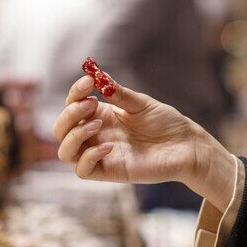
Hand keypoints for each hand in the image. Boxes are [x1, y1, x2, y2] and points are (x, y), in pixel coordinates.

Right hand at [54, 74, 235, 208]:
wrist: (186, 145)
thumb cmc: (165, 122)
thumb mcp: (139, 103)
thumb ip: (117, 92)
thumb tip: (96, 74)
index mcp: (100, 114)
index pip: (72, 105)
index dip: (74, 92)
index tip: (88, 80)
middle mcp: (95, 135)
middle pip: (61, 129)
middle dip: (70, 114)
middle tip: (92, 103)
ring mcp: (100, 154)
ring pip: (65, 151)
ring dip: (75, 135)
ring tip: (99, 124)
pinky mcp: (109, 172)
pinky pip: (83, 170)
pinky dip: (89, 156)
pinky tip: (109, 146)